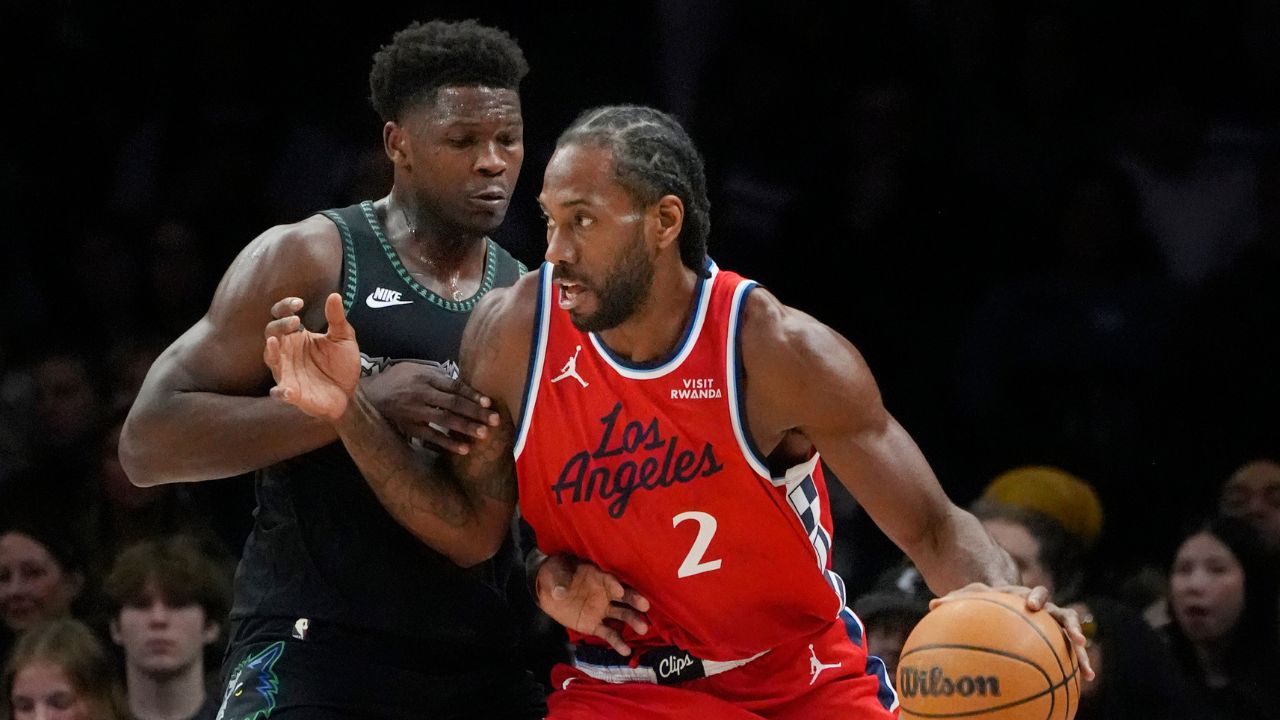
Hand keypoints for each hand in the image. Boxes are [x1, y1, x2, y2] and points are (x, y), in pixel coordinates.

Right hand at [264, 293, 358, 420]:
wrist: (349, 394)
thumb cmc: (341, 365)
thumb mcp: (344, 338)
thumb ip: (337, 319)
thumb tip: (334, 295)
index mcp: (297, 337)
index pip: (281, 316)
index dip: (285, 307)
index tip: (299, 303)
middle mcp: (287, 352)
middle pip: (272, 333)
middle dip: (280, 325)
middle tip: (295, 321)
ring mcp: (287, 372)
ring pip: (271, 359)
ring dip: (271, 352)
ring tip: (274, 342)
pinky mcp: (292, 394)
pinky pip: (280, 393)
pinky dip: (281, 392)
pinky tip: (286, 390)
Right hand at [361, 362, 499, 455]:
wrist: (368, 396)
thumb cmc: (396, 380)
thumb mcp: (415, 369)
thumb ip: (438, 375)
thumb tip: (463, 382)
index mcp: (425, 377)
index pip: (453, 386)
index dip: (472, 394)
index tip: (489, 402)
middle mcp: (421, 394)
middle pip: (453, 403)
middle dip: (475, 412)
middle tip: (495, 420)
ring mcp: (415, 412)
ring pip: (444, 420)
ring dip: (465, 428)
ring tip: (483, 435)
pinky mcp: (409, 427)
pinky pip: (431, 437)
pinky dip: (447, 443)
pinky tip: (463, 449)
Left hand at [534, 555, 650, 656]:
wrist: (548, 589)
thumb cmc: (556, 573)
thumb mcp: (555, 572)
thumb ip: (560, 581)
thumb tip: (560, 592)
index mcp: (597, 577)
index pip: (608, 580)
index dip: (613, 584)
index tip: (619, 590)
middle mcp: (605, 593)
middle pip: (622, 597)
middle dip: (634, 601)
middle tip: (645, 607)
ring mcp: (601, 610)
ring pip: (620, 615)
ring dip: (632, 621)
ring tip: (643, 628)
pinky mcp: (595, 625)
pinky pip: (608, 633)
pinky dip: (617, 642)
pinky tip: (626, 651)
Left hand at [931, 582, 1095, 681]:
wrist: (1006, 604)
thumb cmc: (987, 602)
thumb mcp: (972, 599)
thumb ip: (957, 600)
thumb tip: (932, 605)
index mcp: (1027, 598)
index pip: (1035, 594)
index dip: (1035, 598)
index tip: (1032, 607)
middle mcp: (1046, 610)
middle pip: (1063, 614)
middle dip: (1070, 626)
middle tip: (1074, 638)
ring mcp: (1054, 625)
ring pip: (1072, 636)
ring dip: (1080, 651)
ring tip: (1086, 670)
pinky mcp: (1059, 640)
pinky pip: (1070, 653)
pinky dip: (1078, 666)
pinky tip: (1085, 681)